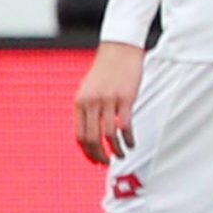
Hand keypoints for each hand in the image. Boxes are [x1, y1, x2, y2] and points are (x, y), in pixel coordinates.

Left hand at [75, 42, 146, 164]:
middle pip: (92, 138)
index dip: (87, 152)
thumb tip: (92, 130)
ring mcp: (108, 101)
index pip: (79, 135)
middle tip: (107, 162)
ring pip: (109, 134)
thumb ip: (88, 108)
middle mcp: (91, 103)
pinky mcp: (125, 98)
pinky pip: (125, 125)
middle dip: (99, 155)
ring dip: (116, 149)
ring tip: (122, 155)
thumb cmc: (107, 70)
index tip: (95, 160)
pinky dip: (128, 138)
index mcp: (80, 103)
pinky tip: (132, 143)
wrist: (119, 50)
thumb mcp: (90, 90)